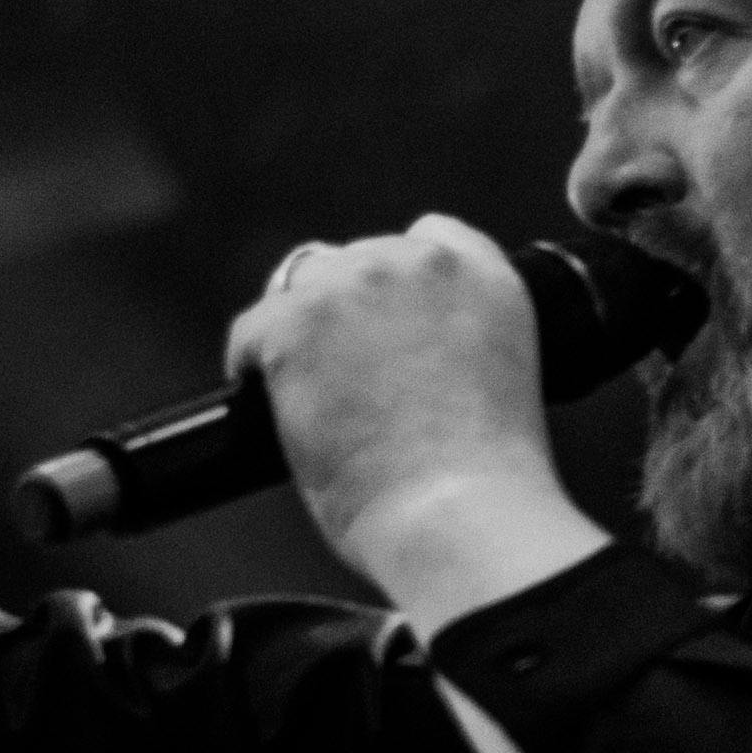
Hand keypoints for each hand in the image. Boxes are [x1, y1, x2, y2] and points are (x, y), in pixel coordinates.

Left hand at [236, 216, 608, 631]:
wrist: (461, 514)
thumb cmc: (487, 483)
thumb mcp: (498, 383)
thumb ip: (456, 347)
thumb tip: (400, 369)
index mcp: (485, 275)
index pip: (430, 238)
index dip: (401, 285)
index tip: (390, 326)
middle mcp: (421, 263)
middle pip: (356, 261)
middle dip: (348, 311)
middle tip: (345, 376)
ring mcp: (353, 286)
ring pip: (301, 289)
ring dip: (301, 331)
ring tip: (305, 390)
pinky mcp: (295, 323)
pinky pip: (252, 331)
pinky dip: (253, 364)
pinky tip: (265, 401)